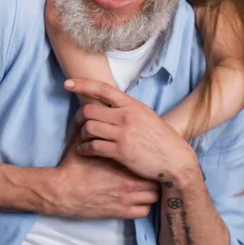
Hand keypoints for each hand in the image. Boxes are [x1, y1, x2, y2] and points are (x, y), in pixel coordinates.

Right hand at [47, 132, 159, 218]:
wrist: (62, 191)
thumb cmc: (73, 168)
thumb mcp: (83, 143)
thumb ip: (94, 131)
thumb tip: (93, 112)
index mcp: (122, 163)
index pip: (149, 161)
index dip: (150, 161)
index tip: (147, 159)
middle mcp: (129, 182)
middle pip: (156, 180)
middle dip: (154, 177)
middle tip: (149, 174)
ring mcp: (126, 199)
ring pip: (154, 197)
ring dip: (151, 192)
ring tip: (145, 188)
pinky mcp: (120, 212)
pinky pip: (144, 211)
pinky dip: (143, 206)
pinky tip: (136, 201)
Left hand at [66, 78, 197, 182]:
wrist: (176, 160)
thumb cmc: (161, 138)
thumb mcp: (146, 116)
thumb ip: (127, 109)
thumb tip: (109, 103)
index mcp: (132, 105)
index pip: (103, 89)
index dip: (83, 84)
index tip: (67, 84)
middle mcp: (126, 117)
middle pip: (89, 110)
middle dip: (79, 117)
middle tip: (78, 123)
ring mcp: (123, 134)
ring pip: (89, 128)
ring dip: (82, 134)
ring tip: (84, 138)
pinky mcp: (120, 152)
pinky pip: (93, 147)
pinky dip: (84, 149)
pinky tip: (84, 151)